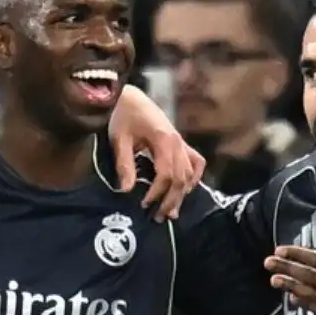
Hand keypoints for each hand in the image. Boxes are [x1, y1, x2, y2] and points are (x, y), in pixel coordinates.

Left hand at [110, 84, 205, 219]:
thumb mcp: (119, 139)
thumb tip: (127, 190)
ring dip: (181, 195)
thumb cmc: (122, 115)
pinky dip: (193, 178)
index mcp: (164, 140)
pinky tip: (185, 190)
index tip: (144, 205)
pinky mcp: (180, 143)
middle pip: (181, 178)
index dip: (157, 193)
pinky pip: (195, 162)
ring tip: (170, 212)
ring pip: (189, 174)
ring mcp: (181, 142)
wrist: (129, 96)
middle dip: (170, 200)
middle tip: (158, 218)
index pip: (166, 175)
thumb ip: (125, 164)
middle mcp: (177, 142)